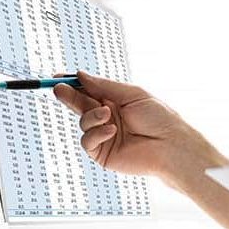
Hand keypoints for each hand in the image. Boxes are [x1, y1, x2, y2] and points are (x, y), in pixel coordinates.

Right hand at [52, 71, 221, 180]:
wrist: (171, 145)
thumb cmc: (159, 118)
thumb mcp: (131, 94)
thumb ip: (104, 86)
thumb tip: (80, 75)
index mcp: (115, 101)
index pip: (88, 90)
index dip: (73, 84)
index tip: (58, 78)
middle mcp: (108, 117)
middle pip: (80, 104)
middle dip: (69, 96)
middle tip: (58, 89)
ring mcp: (104, 135)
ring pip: (82, 122)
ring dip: (91, 116)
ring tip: (107, 114)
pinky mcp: (102, 153)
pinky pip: (87, 141)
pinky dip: (96, 133)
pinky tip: (111, 130)